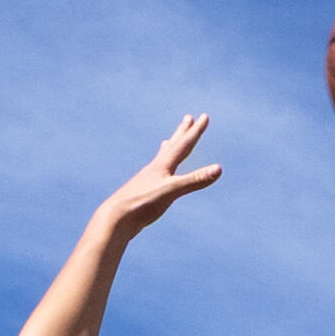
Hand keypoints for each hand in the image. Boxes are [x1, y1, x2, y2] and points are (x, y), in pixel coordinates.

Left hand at [105, 114, 222, 234]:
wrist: (115, 218)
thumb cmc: (142, 203)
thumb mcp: (172, 191)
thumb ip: (195, 180)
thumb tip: (219, 168)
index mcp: (162, 165)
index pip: (183, 144)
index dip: (196, 131)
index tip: (204, 116)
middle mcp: (154, 169)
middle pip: (171, 146)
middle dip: (181, 132)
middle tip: (187, 118)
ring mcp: (147, 180)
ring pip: (160, 159)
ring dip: (168, 148)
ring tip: (167, 141)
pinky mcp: (142, 192)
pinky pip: (154, 175)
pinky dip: (159, 169)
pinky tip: (156, 174)